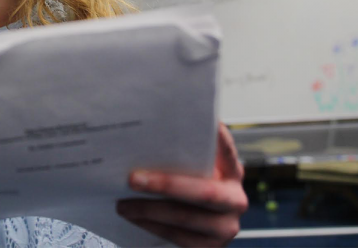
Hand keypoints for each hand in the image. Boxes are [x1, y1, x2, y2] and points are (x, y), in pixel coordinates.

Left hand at [117, 123, 247, 246]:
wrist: (193, 228)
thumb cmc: (187, 192)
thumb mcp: (192, 170)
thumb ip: (182, 154)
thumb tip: (153, 129)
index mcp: (231, 171)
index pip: (226, 149)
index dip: (217, 137)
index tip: (202, 123)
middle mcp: (235, 199)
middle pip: (204, 192)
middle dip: (165, 184)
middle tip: (133, 179)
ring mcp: (225, 226)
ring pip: (184, 218)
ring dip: (148, 210)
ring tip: (122, 203)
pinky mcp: (210, 247)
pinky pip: (177, 237)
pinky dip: (150, 226)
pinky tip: (133, 218)